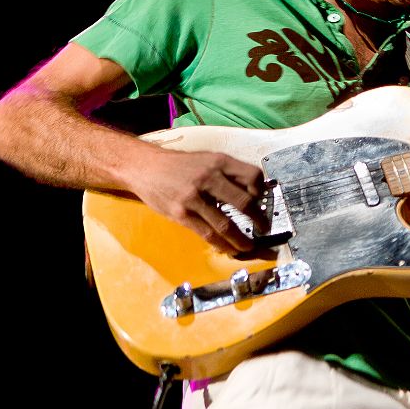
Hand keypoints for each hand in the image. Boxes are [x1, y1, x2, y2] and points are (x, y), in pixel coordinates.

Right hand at [130, 148, 266, 252]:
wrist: (145, 167)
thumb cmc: (179, 165)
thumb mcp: (206, 159)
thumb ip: (227, 172)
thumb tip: (252, 191)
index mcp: (219, 161)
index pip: (252, 175)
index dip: (261, 190)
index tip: (262, 201)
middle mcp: (208, 177)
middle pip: (243, 202)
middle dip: (259, 219)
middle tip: (264, 228)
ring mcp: (194, 197)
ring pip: (226, 224)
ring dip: (241, 239)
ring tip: (249, 246)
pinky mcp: (181, 213)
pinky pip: (207, 233)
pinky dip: (221, 244)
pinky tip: (228, 248)